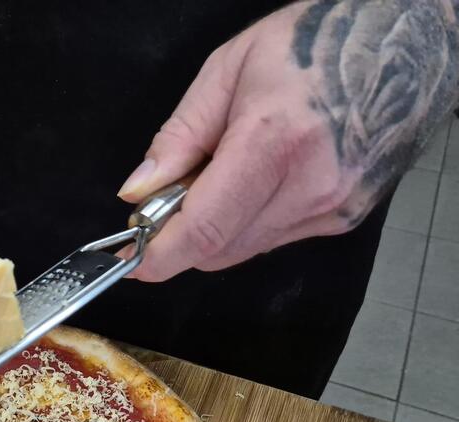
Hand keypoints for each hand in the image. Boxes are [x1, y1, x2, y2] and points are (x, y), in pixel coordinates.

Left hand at [117, 0, 457, 280]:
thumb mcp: (228, 69)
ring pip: (244, 249)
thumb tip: (138, 193)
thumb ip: (178, 137)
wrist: (405, 43)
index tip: (132, 263)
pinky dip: (251, 221)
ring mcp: (334, 206)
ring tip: (226, 173)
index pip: (205, 229)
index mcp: (275, 141)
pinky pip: (275, 238)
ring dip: (218, 228)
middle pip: (219, 249)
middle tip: (170, 198)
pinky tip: (262, 178)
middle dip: (182, 235)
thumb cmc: (316, 43)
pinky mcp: (345, 217)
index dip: (160, 255)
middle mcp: (311, 185)